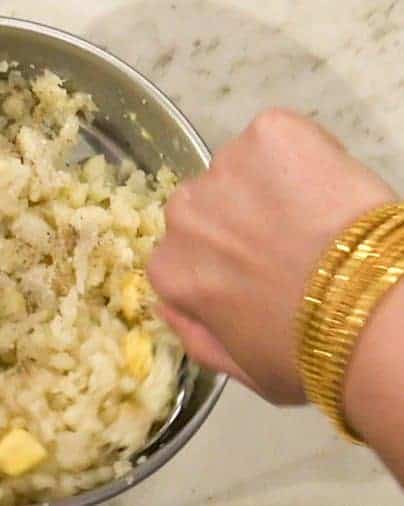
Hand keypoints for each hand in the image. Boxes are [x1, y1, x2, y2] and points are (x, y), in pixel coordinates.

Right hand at [148, 108, 396, 403]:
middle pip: (208, 207)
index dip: (225, 261)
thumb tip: (167, 307)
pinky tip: (330, 188)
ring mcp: (224, 168)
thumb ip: (195, 337)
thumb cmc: (307, 355)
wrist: (374, 319)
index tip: (261, 272)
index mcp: (171, 271)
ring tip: (318, 218)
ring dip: (271, 186)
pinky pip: (278, 135)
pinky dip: (305, 153)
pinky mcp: (270, 133)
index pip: (185, 254)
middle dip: (240, 219)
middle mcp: (183, 214)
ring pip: (242, 170)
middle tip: (292, 246)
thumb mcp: (241, 368)